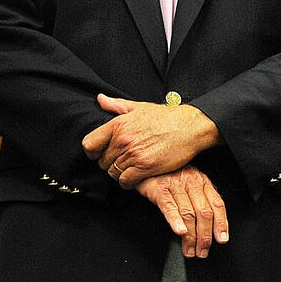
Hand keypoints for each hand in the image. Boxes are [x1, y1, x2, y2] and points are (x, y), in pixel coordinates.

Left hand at [82, 94, 219, 185]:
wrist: (190, 126)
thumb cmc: (167, 117)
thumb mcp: (140, 106)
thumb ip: (116, 104)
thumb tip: (100, 99)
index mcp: (118, 125)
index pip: (89, 144)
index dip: (93, 152)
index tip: (100, 153)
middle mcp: (123, 140)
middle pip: (102, 161)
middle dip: (110, 163)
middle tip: (121, 162)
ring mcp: (134, 154)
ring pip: (113, 173)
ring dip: (120, 174)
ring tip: (129, 169)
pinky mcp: (145, 167)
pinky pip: (126, 181)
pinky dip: (128, 182)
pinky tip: (135, 177)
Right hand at [136, 165, 228, 257]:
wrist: (145, 163)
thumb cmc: (169, 175)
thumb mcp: (189, 183)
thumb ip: (200, 199)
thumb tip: (212, 225)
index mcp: (202, 182)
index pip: (217, 204)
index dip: (221, 223)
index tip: (222, 239)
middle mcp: (192, 183)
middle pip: (204, 212)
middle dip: (205, 235)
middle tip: (203, 251)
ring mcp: (175, 185)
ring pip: (188, 213)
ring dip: (191, 236)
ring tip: (190, 250)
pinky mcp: (159, 189)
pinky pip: (169, 207)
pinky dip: (176, 221)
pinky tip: (180, 233)